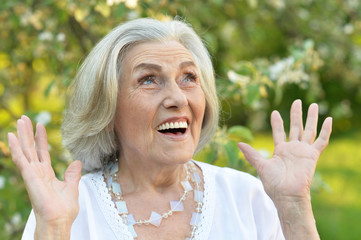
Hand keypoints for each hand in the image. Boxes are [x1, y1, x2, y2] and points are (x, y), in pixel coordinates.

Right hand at [7, 116, 81, 233]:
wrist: (60, 219)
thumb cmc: (64, 208)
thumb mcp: (72, 186)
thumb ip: (72, 174)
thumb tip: (77, 162)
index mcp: (47, 173)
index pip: (42, 152)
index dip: (41, 139)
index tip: (40, 125)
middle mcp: (37, 172)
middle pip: (31, 148)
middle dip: (28, 133)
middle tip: (25, 118)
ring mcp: (32, 173)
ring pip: (25, 150)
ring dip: (21, 135)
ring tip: (20, 121)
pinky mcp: (29, 176)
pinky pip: (20, 159)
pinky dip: (15, 148)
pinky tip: (11, 136)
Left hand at [237, 100, 331, 201]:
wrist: (287, 194)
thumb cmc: (274, 184)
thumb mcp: (261, 166)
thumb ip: (251, 154)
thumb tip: (239, 143)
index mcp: (281, 151)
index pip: (279, 132)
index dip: (277, 122)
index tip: (275, 112)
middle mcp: (293, 149)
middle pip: (296, 127)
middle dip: (296, 114)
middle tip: (297, 101)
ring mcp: (303, 151)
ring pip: (309, 130)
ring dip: (311, 118)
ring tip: (314, 105)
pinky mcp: (313, 155)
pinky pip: (321, 140)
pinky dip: (325, 130)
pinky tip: (328, 119)